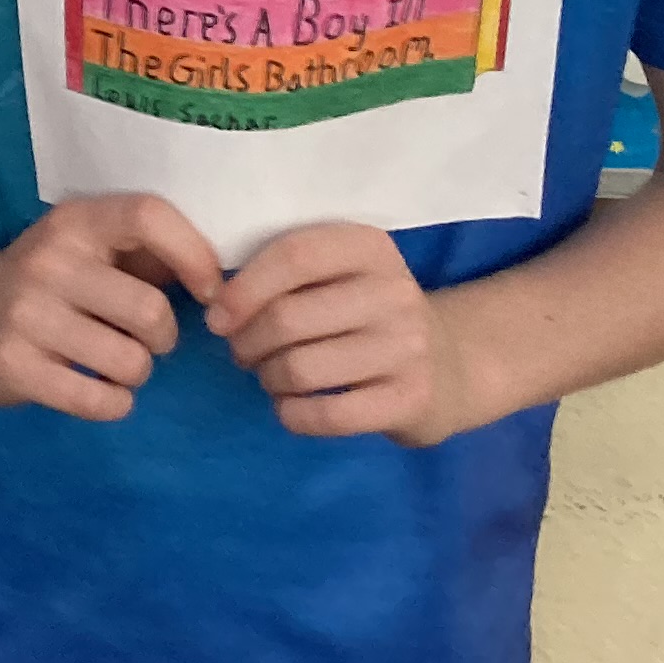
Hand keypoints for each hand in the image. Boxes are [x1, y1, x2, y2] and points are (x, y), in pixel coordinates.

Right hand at [0, 193, 222, 421]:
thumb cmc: (52, 284)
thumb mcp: (90, 250)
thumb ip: (149, 254)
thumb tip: (227, 282)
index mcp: (74, 223)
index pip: (148, 216)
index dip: (194, 254)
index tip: (209, 291)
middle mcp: (47, 261)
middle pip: (150, 310)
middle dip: (162, 337)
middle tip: (143, 340)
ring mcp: (25, 314)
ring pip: (130, 362)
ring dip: (136, 374)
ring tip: (113, 364)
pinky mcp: (13, 365)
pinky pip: (99, 399)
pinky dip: (114, 403)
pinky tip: (100, 391)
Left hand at [205, 221, 479, 444]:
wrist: (448, 365)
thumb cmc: (366, 314)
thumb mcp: (338, 275)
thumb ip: (284, 272)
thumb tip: (214, 303)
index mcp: (369, 248)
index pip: (293, 256)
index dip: (243, 289)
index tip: (217, 317)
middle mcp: (394, 292)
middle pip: (287, 317)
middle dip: (246, 342)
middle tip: (243, 353)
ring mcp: (408, 347)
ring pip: (300, 368)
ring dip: (268, 378)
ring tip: (270, 376)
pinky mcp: (411, 398)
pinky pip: (327, 414)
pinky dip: (292, 414)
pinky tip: (291, 406)